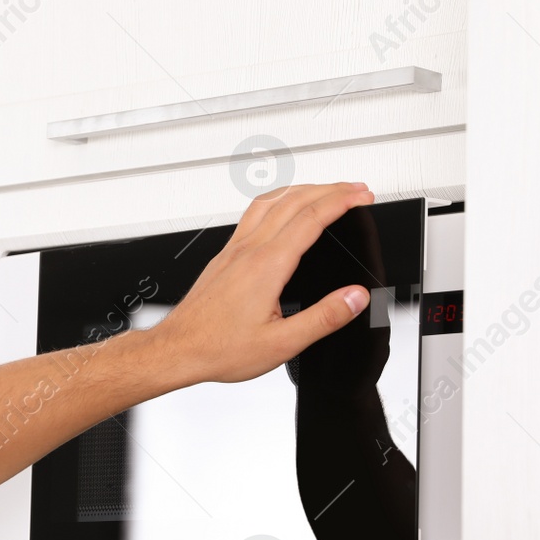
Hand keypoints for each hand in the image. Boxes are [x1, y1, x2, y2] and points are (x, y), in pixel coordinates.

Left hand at [152, 182, 375, 385]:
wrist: (178, 350)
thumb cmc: (219, 348)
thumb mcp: (281, 344)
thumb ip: (323, 318)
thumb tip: (355, 298)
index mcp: (266, 267)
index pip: (311, 218)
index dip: (341, 201)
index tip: (362, 196)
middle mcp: (248, 251)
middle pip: (294, 200)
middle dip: (330, 189)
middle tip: (355, 189)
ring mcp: (234, 250)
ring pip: (271, 201)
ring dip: (303, 189)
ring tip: (326, 190)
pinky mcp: (225, 256)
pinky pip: (253, 213)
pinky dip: (278, 200)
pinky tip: (282, 208)